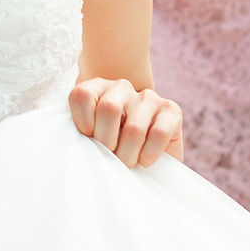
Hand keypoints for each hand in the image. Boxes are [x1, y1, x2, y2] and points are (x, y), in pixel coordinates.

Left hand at [67, 75, 182, 167]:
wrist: (144, 161)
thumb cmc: (110, 150)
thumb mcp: (89, 139)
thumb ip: (80, 135)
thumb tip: (78, 149)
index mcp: (97, 88)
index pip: (82, 95)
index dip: (82, 124)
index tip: (88, 140)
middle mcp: (122, 87)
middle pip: (109, 109)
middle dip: (106, 144)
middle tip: (110, 158)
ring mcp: (148, 97)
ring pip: (134, 128)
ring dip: (128, 155)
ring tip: (127, 163)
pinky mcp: (171, 110)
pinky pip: (158, 134)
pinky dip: (148, 154)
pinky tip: (144, 160)